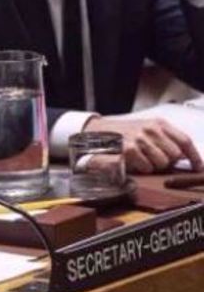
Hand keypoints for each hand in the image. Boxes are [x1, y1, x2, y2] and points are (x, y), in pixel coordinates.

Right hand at [84, 116, 202, 172]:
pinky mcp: (129, 150)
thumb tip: (183, 156)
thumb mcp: (147, 129)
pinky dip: (142, 168)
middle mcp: (151, 130)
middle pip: (175, 155)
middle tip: (157, 160)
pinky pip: (146, 167)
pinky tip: (135, 162)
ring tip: (144, 160)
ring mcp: (140, 140)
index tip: (198, 167)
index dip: (194, 156)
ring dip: (154, 166)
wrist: (97, 131)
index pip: (184, 140)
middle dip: (168, 162)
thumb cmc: (123, 132)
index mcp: (159, 123)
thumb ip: (165, 139)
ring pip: (162, 163)